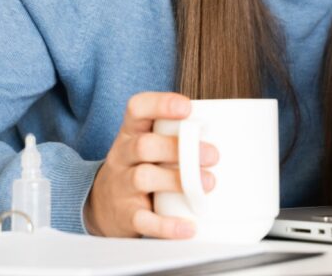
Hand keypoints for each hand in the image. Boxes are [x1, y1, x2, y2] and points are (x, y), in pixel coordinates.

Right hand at [84, 92, 218, 238]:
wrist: (102, 205)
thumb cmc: (139, 166)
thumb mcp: (147, 144)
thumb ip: (176, 135)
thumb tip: (229, 134)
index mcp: (131, 133)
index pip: (137, 108)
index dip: (160, 104)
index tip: (187, 108)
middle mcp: (123, 156)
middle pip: (144, 145)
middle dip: (178, 148)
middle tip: (213, 155)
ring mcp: (122, 185)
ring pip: (143, 178)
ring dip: (178, 180)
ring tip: (208, 184)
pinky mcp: (126, 215)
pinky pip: (144, 220)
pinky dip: (167, 225)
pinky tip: (189, 226)